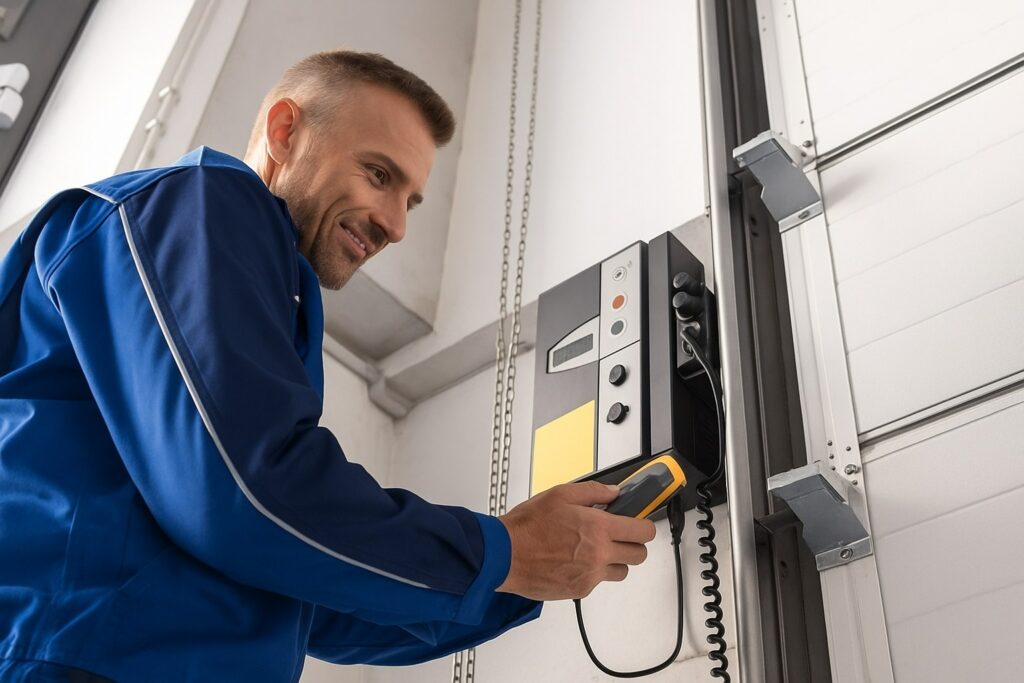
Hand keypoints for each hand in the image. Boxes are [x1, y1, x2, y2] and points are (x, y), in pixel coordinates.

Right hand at [495, 480, 656, 599]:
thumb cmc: (527, 526)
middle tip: (619, 536)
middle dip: (633, 544)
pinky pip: (597, 583)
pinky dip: (592, 573)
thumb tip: (613, 492)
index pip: (642, 532)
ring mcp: (590, 575)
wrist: (504, 555)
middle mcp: (599, 554)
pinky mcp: (579, 590)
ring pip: (621, 572)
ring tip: (595, 550)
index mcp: (598, 528)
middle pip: (639, 556)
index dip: (644, 526)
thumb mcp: (560, 494)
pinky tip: (575, 560)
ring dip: (615, 561)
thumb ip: (593, 492)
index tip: (639, 523)